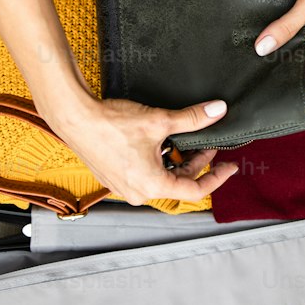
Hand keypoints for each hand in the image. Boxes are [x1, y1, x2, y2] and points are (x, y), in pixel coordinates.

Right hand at [38, 86, 238, 206]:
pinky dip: (158, 163)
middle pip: (179, 184)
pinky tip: (160, 144)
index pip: (196, 190)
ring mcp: (125, 188)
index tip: (229, 166)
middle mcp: (139, 193)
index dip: (217, 177)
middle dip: (196, 164)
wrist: (76, 118)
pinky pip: (145, 176)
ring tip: (183, 140)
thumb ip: (192, 119)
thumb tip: (218, 111)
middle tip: (208, 144)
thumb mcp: (160, 121)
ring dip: (176, 163)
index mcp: (153, 186)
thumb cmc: (111, 124)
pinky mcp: (115, 178)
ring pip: (162, 180)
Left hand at [254, 0, 304, 57]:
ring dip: (276, 24)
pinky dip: (275, 7)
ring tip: (256, 30)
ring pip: (289, 24)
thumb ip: (288, 25)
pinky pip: (284, 7)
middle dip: (280, 42)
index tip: (268, 65)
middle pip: (297, 42)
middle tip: (257, 47)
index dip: (291, 62)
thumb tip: (265, 46)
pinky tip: (262, 9)